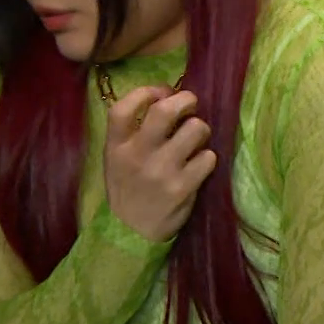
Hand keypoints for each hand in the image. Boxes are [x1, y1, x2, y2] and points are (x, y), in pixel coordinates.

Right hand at [103, 86, 216, 242]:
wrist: (132, 231)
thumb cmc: (129, 186)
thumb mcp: (118, 157)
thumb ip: (135, 129)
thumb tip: (167, 95)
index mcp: (116, 146)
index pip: (123, 107)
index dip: (146, 92)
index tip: (160, 92)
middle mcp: (136, 155)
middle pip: (165, 111)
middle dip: (186, 100)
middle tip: (190, 105)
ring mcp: (160, 171)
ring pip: (195, 129)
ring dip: (200, 129)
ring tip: (195, 139)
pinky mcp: (182, 187)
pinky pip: (208, 157)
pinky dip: (207, 157)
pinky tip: (199, 164)